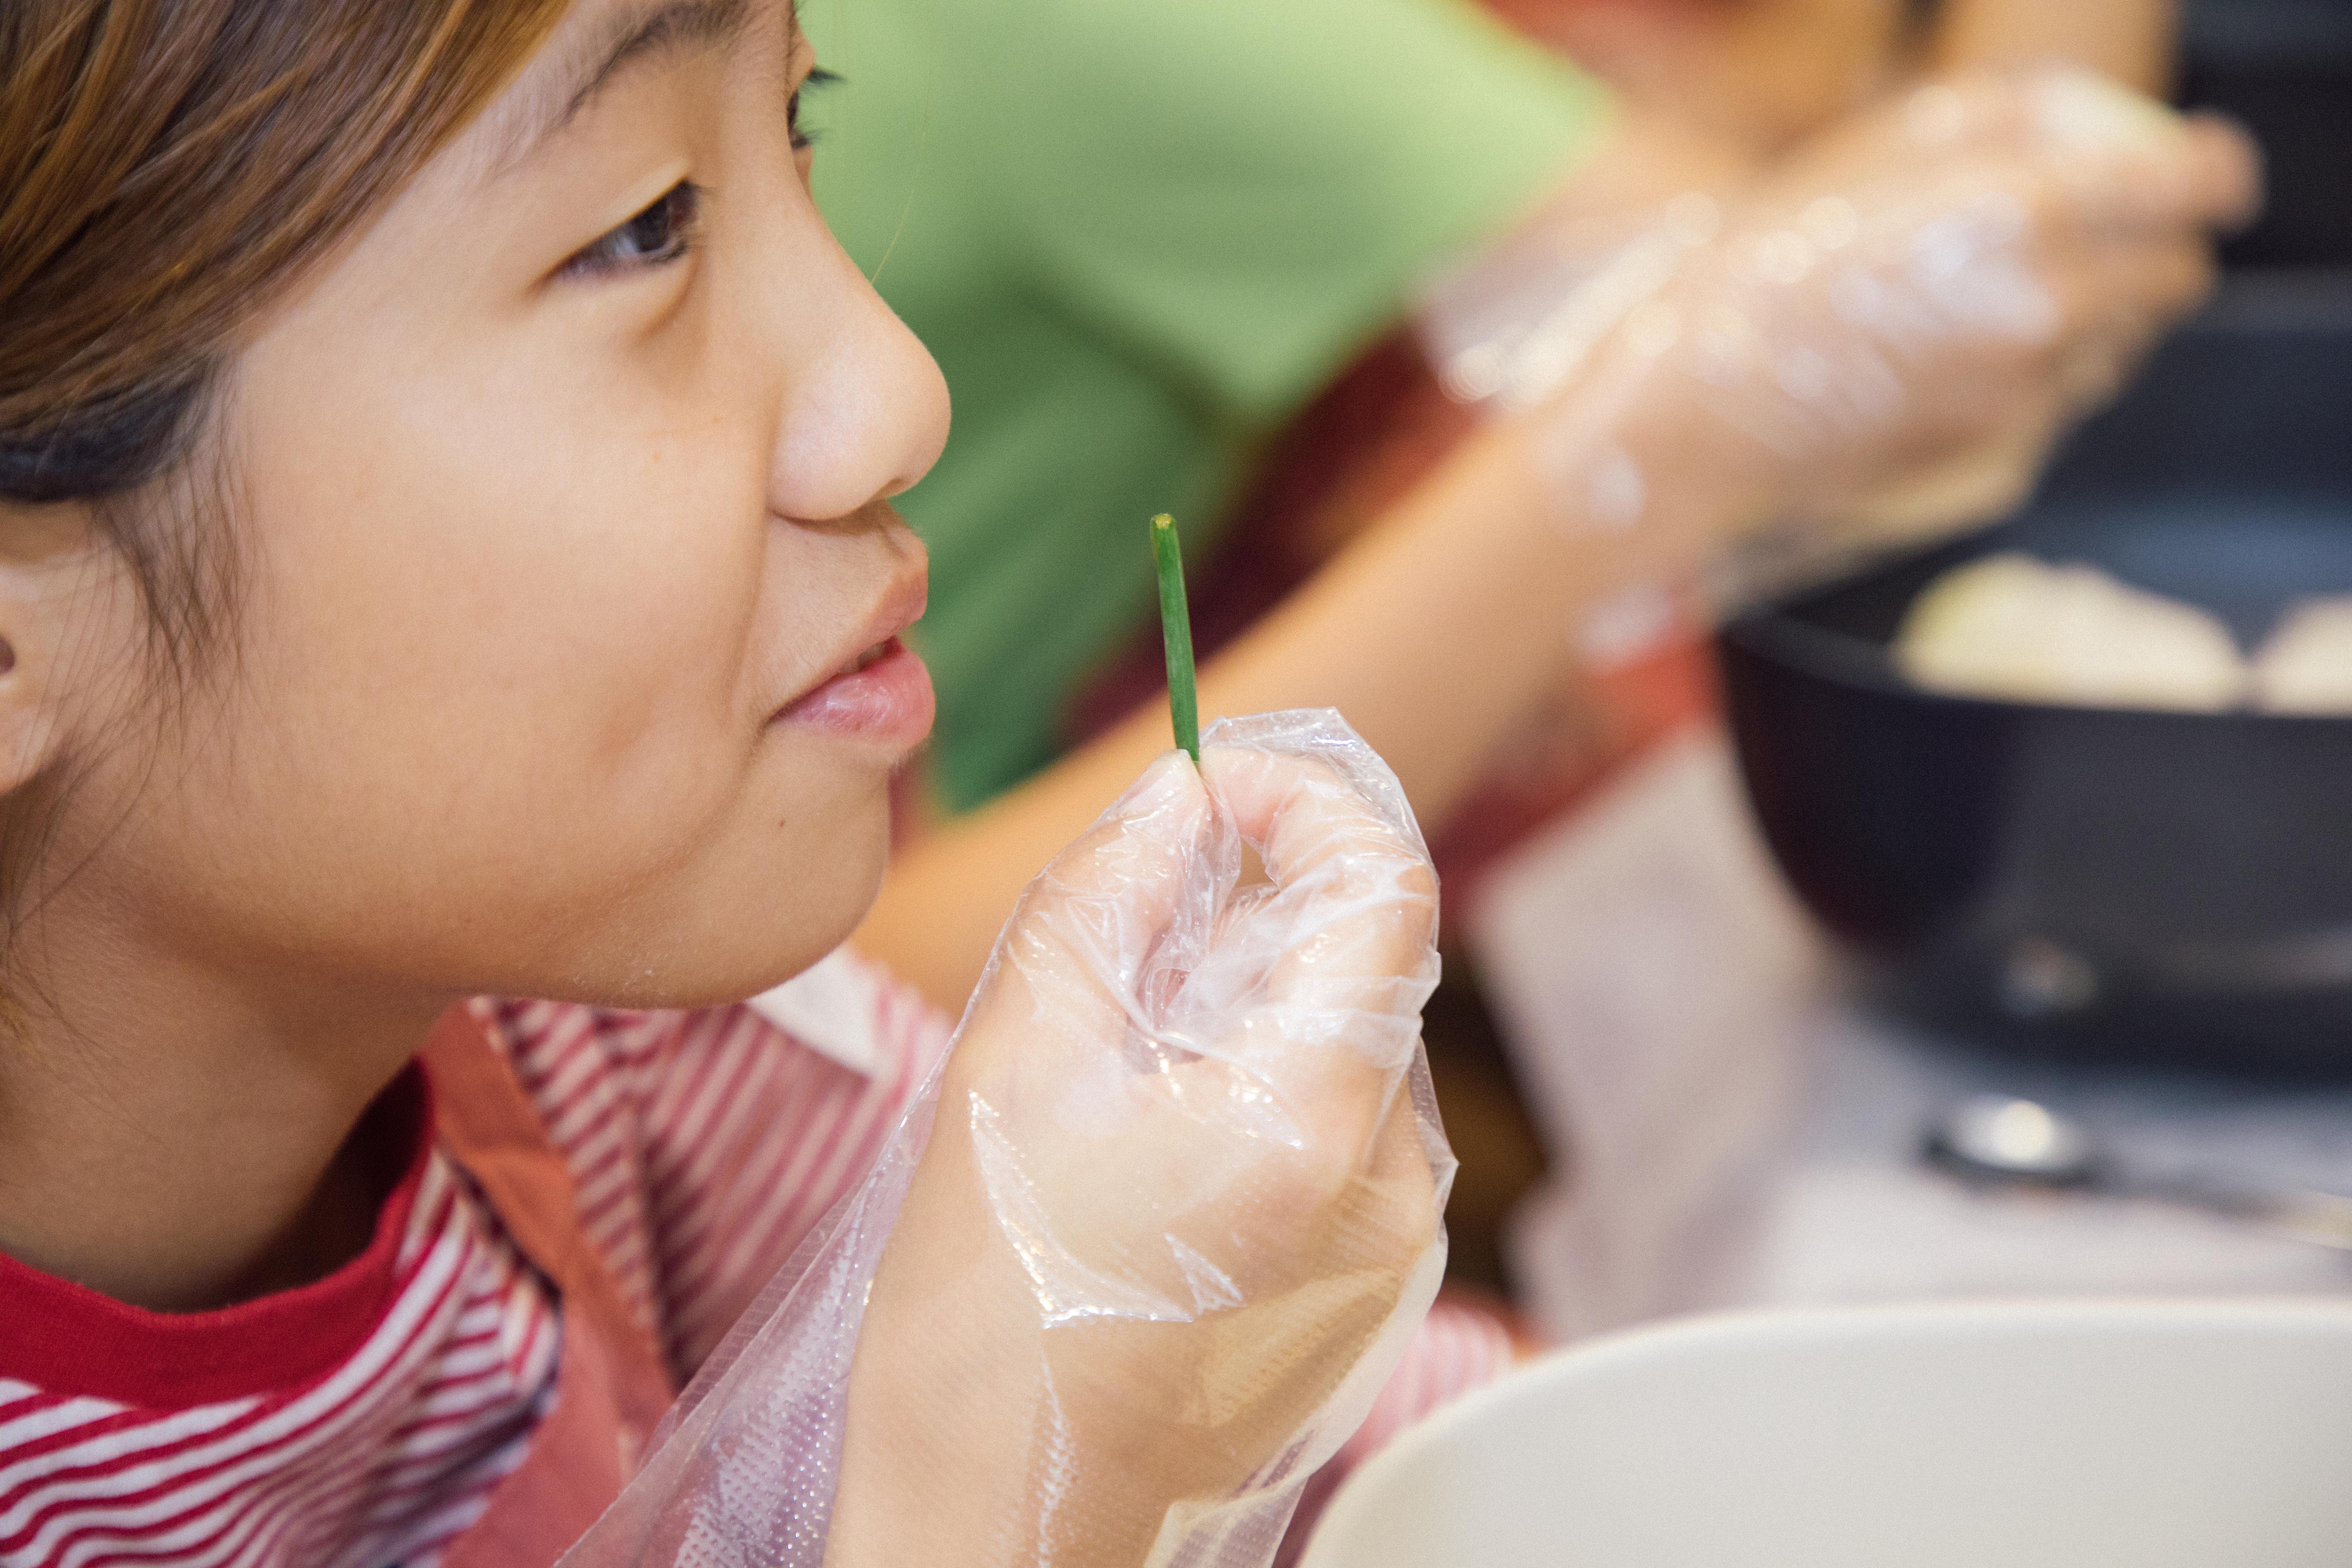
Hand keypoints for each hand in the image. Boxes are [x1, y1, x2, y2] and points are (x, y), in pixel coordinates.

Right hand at [828, 714, 1447, 1567]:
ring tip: (1123, 1033)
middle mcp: (1388, 1183)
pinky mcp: (1368, 1282)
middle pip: (1364, 959)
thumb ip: (1105, 898)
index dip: (1303, 798)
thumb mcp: (1014, 1064)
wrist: (1003, 1523)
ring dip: (1249, 990)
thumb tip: (1179, 797)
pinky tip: (1156, 1118)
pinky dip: (1261, 1076)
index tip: (1213, 784)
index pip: (1382, 884)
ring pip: (1346, 1038)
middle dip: (1256, 895)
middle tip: (1135, 900)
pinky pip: (1339, 1124)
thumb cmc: (985, 1320)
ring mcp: (1391, 1243)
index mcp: (1311, 1121)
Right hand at [1535, 69, 2259, 569]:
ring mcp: (2023, 395)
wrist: (1685, 425)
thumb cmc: (1747, 283)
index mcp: (2016, 216)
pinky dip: (2036, 375)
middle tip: (2094, 236)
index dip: (2200, 174)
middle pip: (2173, 276)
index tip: (2191, 173)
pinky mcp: (1995, 455)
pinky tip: (1955, 360)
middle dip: (2148, 251)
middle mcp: (2042, 310)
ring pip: (2118, 344)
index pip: (2185, 186)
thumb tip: (2067, 121)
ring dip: (2090, 316)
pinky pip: (2057, 401)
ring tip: (2000, 300)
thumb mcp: (1856, 167)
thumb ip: (1981, 132)